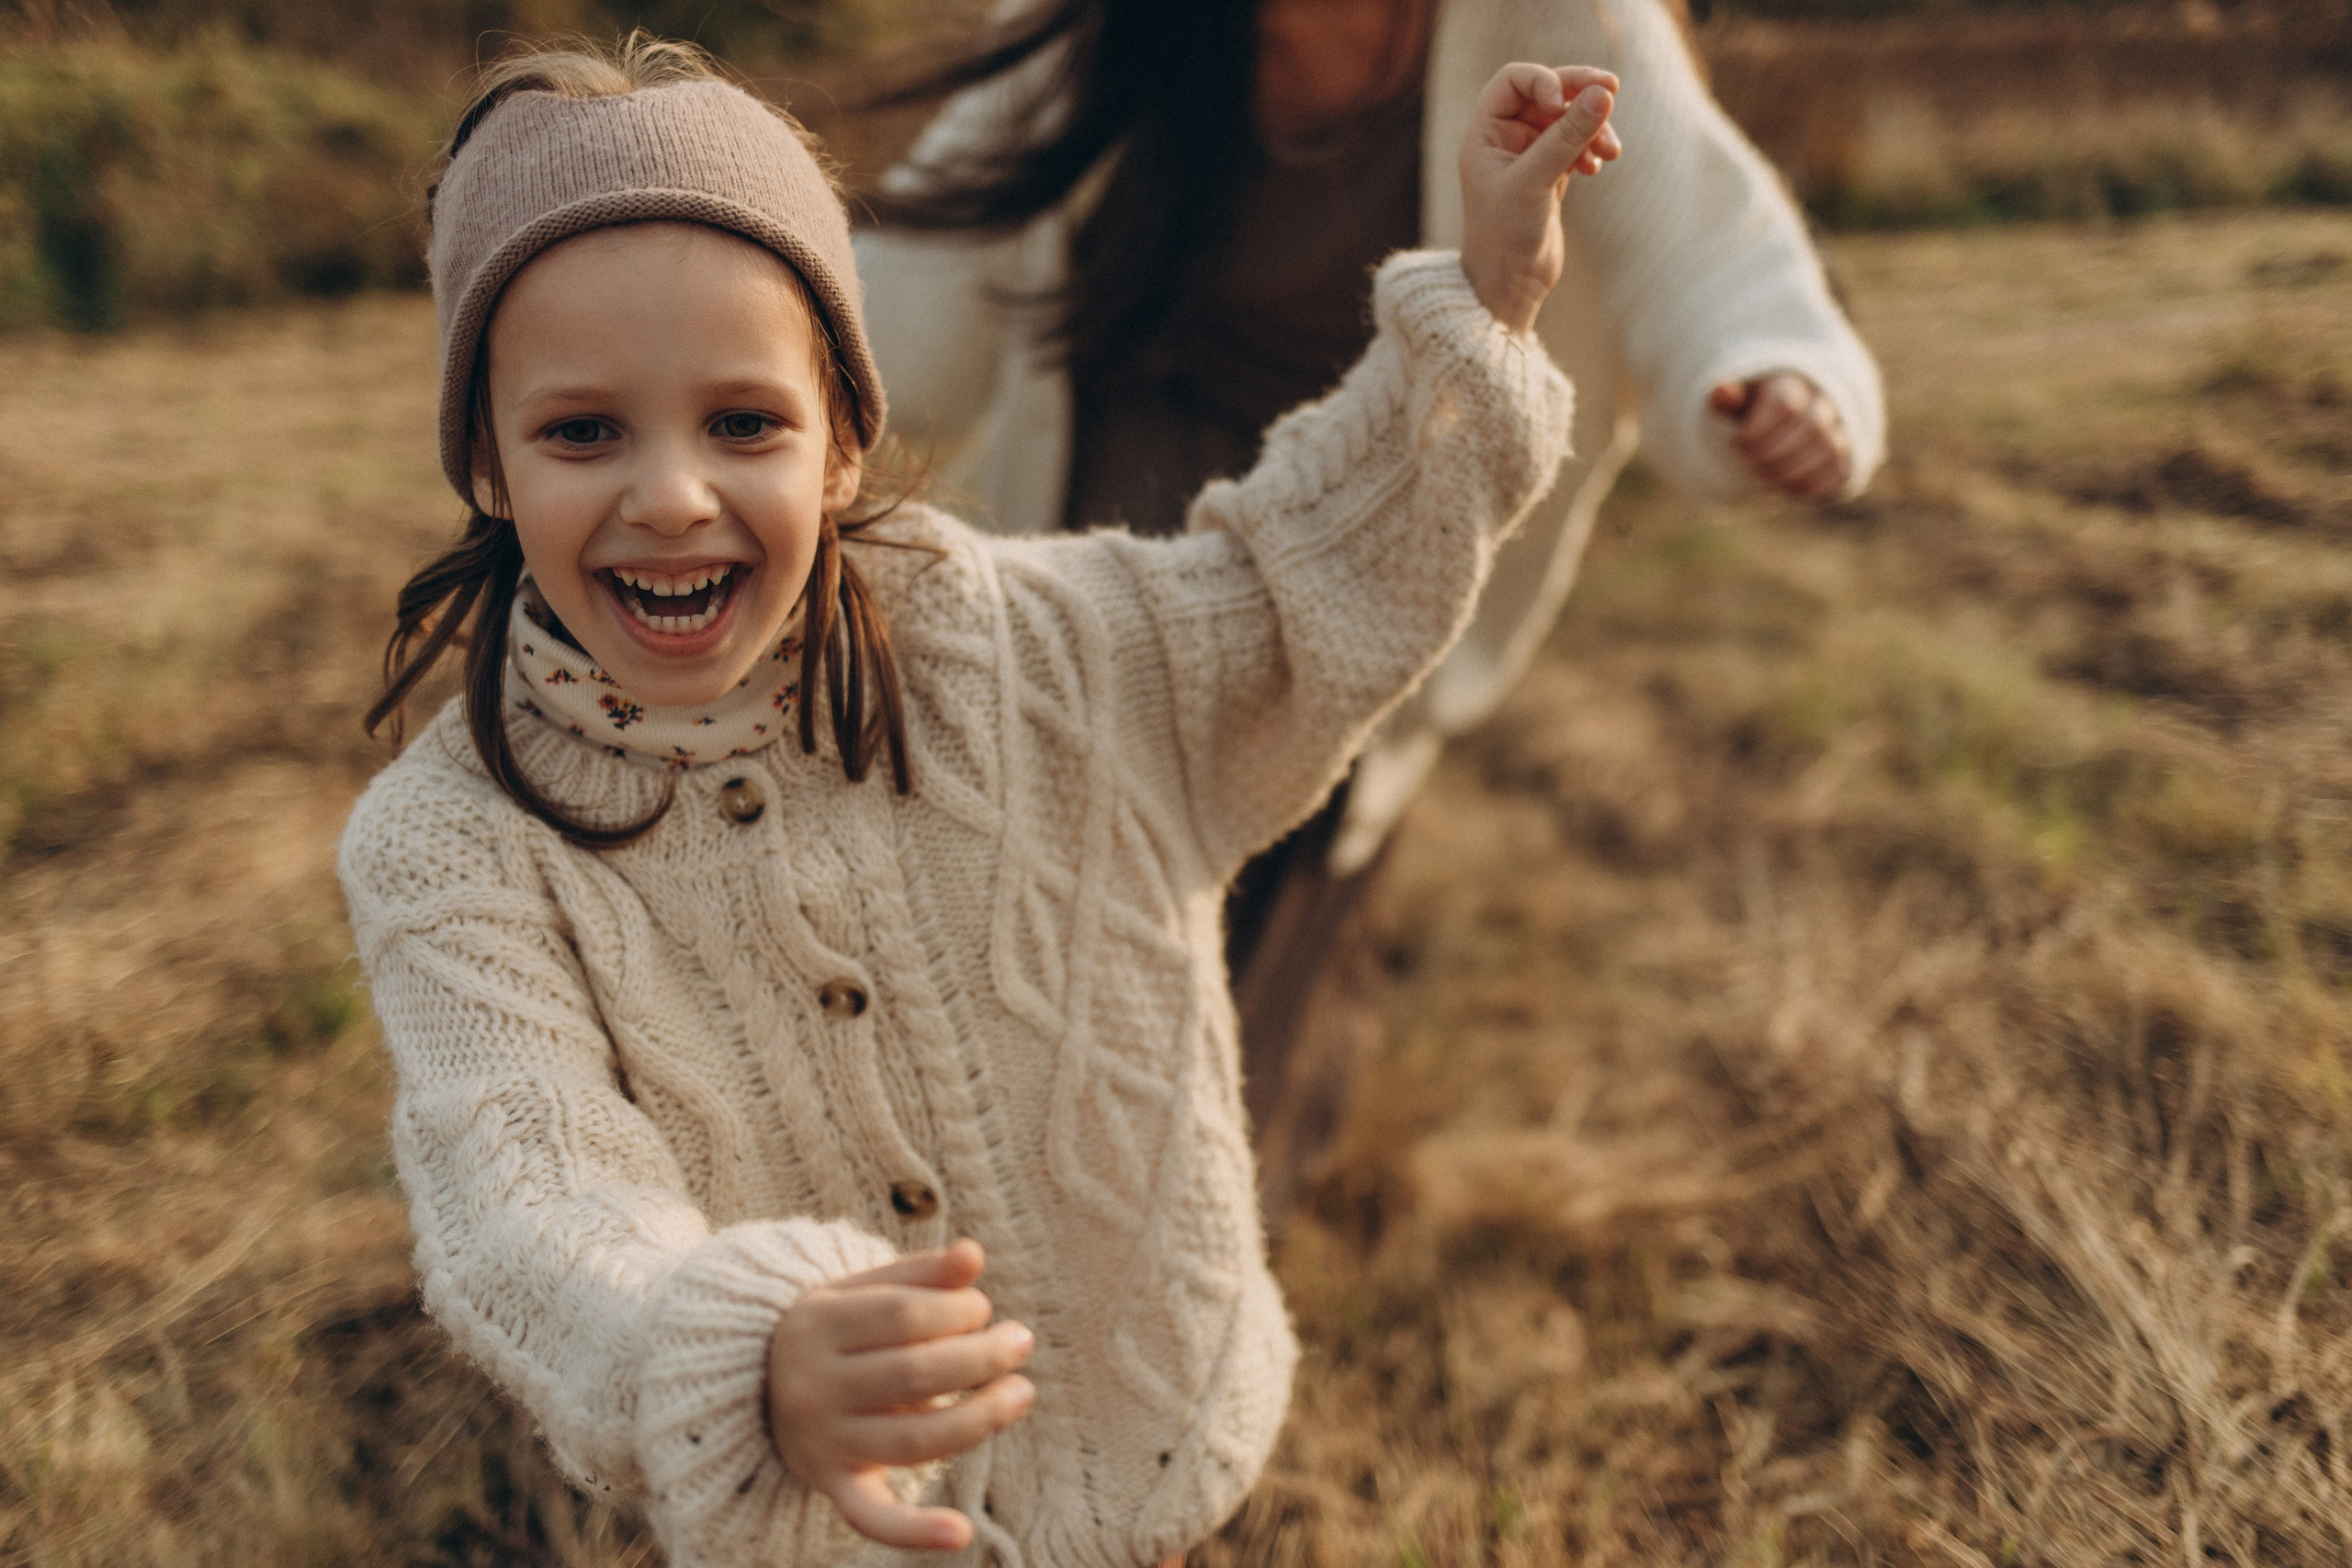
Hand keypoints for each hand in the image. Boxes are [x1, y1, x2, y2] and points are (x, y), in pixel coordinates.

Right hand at [765, 1239, 1035, 1551]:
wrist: (758, 1385)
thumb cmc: (841, 1328)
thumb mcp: (866, 1290)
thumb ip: (922, 1274)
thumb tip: (974, 1254)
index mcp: (819, 1323)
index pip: (904, 1314)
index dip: (958, 1310)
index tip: (983, 1308)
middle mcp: (814, 1386)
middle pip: (913, 1374)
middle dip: (981, 1358)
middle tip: (1020, 1341)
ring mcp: (822, 1441)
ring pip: (911, 1439)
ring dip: (979, 1418)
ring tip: (1022, 1392)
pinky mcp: (834, 1484)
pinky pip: (870, 1516)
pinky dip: (913, 1532)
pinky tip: (961, 1533)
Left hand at [1459, 63, 1622, 334]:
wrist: (1509, 289)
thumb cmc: (1505, 238)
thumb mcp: (1534, 182)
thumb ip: (1567, 137)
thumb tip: (1603, 94)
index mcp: (1485, 134)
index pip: (1514, 80)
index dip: (1543, 80)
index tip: (1561, 102)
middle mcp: (1504, 140)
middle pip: (1547, 93)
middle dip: (1579, 92)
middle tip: (1612, 90)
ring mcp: (1529, 157)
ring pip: (1567, 120)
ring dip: (1592, 127)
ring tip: (1611, 152)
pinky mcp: (1550, 176)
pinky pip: (1576, 145)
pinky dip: (1591, 148)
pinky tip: (1597, 167)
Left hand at [1709, 374, 1853, 501]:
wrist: (1785, 421)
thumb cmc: (1754, 412)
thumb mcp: (1737, 402)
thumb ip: (1727, 399)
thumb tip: (1720, 392)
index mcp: (1793, 385)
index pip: (1787, 404)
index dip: (1759, 430)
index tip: (1736, 443)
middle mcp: (1822, 404)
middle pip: (1812, 427)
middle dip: (1776, 453)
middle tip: (1750, 464)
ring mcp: (1839, 430)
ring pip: (1831, 450)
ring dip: (1794, 472)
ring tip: (1766, 479)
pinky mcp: (1845, 457)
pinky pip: (1839, 472)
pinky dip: (1814, 486)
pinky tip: (1788, 488)